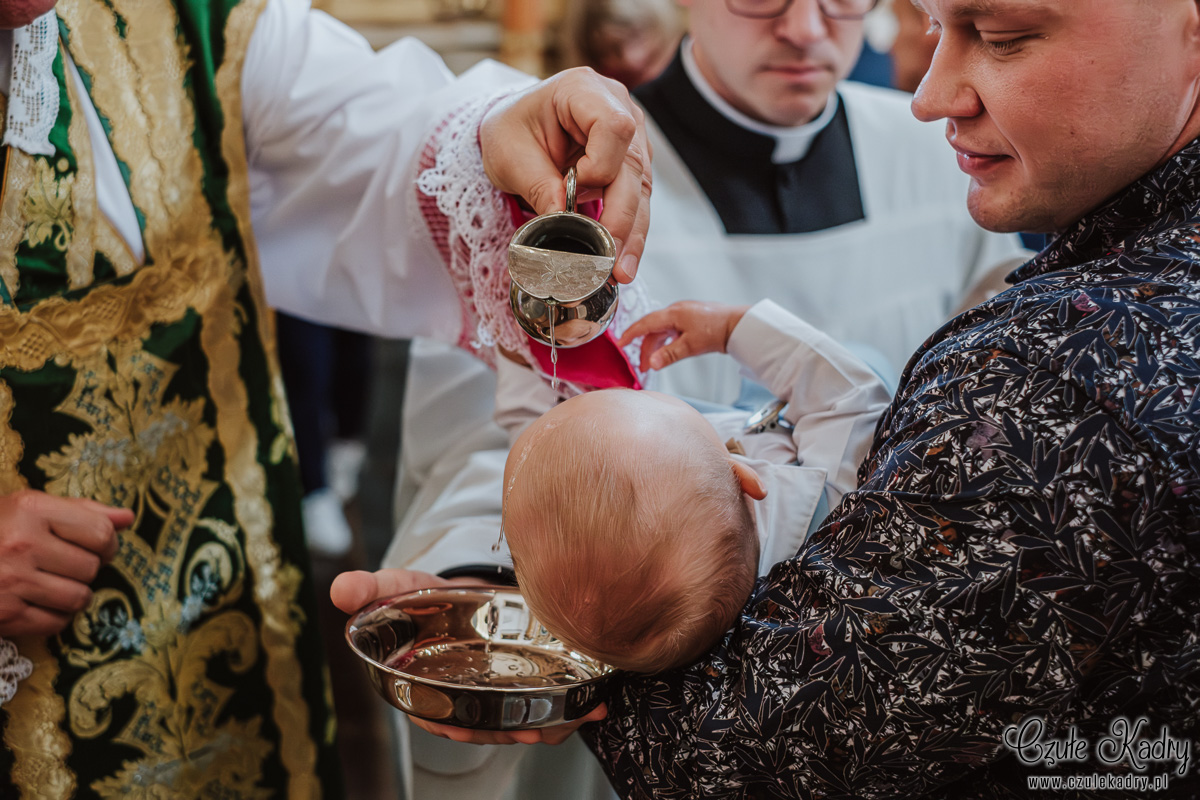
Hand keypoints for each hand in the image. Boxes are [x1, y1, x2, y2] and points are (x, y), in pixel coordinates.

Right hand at [0, 489, 134, 636]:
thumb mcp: (32, 508)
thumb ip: (83, 511)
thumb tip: (128, 517)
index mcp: (31, 512)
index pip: (101, 533)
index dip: (107, 542)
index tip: (97, 545)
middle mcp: (21, 545)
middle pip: (92, 567)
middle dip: (87, 567)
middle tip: (67, 563)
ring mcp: (11, 582)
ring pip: (79, 597)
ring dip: (75, 593)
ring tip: (55, 582)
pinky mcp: (4, 615)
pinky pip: (56, 623)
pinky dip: (56, 616)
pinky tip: (41, 601)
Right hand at [331, 568, 605, 744]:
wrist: (473, 590)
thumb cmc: (432, 598)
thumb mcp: (402, 587)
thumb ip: (374, 589)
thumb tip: (340, 590)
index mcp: (429, 684)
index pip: (433, 714)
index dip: (447, 724)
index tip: (459, 726)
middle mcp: (467, 697)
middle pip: (483, 725)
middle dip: (505, 731)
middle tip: (527, 729)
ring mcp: (502, 693)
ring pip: (520, 722)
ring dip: (544, 725)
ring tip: (565, 719)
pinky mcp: (534, 683)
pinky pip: (552, 706)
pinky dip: (575, 709)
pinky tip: (594, 705)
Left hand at [479, 67, 651, 283]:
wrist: (516, 130)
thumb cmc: (511, 131)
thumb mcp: (510, 156)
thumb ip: (539, 186)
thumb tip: (565, 224)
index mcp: (584, 90)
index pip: (614, 128)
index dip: (599, 166)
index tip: (571, 189)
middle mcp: (618, 107)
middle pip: (635, 166)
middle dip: (623, 217)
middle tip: (610, 260)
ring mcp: (630, 137)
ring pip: (642, 188)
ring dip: (632, 232)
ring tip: (621, 271)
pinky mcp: (631, 164)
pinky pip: (637, 200)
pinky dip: (628, 231)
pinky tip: (622, 261)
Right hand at [618, 301, 750, 371]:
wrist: (738, 325)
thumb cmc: (716, 331)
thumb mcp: (690, 346)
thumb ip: (668, 355)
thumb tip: (650, 364)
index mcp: (673, 313)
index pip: (645, 323)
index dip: (630, 334)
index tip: (619, 343)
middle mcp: (676, 311)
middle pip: (652, 329)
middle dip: (644, 347)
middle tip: (641, 365)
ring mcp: (683, 314)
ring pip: (662, 330)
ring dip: (655, 346)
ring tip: (652, 364)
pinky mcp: (690, 319)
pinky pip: (671, 330)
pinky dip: (665, 342)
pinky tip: (665, 352)